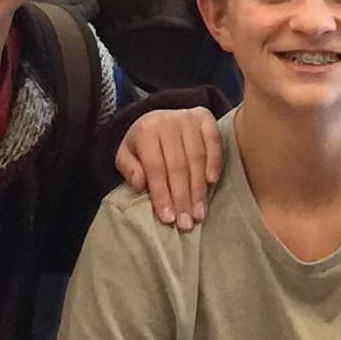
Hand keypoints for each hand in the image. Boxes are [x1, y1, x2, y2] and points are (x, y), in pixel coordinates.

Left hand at [114, 105, 222, 229]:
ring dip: (198, 189)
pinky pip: (213, 142)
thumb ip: (129, 169)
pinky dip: (214, 162)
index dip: (162, 194)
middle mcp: (167, 121)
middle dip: (182, 198)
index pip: (155, 168)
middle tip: (186, 223)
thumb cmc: (143, 143)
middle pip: (178, 166)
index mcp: (145, 131)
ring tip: (199, 213)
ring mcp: (188, 117)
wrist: (158, 117)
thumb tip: (140, 184)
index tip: (169, 219)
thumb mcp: (126, 154)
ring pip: (196, 158)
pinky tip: (211, 183)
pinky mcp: (205, 117)